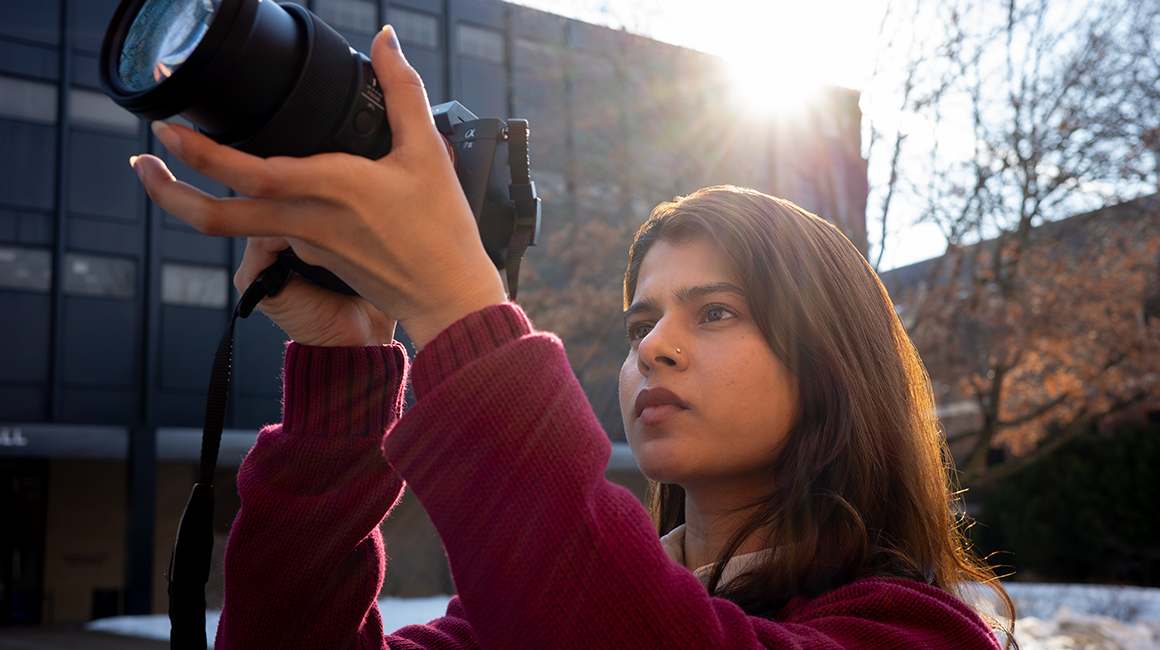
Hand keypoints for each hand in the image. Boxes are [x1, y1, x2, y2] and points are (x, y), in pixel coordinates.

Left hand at [130, 26, 505, 349]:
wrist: (448, 299)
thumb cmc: (442, 232)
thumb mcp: (428, 152)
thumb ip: (403, 91)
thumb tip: (387, 40)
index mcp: (330, 188)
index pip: (248, 172)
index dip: (200, 153)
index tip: (168, 130)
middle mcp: (307, 220)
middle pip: (218, 215)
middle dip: (170, 191)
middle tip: (142, 161)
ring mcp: (308, 242)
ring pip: (236, 227)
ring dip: (194, 204)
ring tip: (168, 180)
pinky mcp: (318, 255)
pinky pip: (270, 229)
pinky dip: (249, 209)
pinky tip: (257, 191)